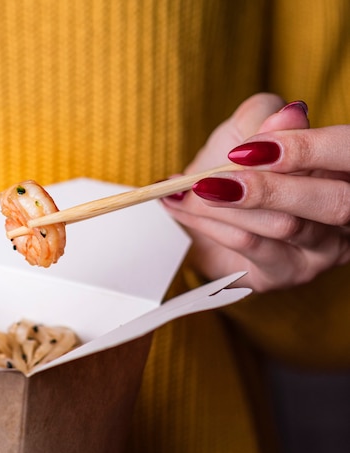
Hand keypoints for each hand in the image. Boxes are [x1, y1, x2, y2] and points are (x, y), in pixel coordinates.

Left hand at [162, 93, 349, 291]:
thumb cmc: (231, 167)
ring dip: (230, 206)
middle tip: (212, 178)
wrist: (199, 212)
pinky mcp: (285, 273)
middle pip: (333, 202)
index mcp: (345, 167)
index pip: (348, 154)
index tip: (250, 149)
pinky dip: (213, 225)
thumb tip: (289, 113)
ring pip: (285, 226)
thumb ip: (264, 120)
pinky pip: (253, 246)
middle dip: (269, 188)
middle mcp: (346, 212)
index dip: (306, 148)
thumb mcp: (243, 131)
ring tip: (190, 190)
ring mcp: (322, 251)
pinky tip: (183, 209)